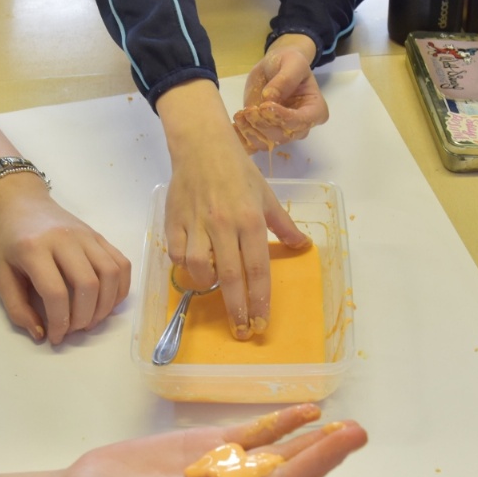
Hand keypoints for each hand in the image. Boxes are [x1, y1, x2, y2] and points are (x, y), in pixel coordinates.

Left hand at [0, 173, 131, 344]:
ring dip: (105, 306)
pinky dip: (119, 289)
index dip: (59, 322)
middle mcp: (64, 238)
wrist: (22, 205)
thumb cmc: (10, 243)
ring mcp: (86, 235)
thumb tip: (41, 335)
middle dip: (84, 318)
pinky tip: (106, 302)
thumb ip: (17, 309)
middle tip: (74, 330)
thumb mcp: (1, 275)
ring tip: (91, 320)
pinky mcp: (100, 236)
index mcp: (34, 248)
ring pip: (110, 274)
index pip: (55, 293)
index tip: (55, 337)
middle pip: (88, 285)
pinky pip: (121, 264)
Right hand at [157, 81, 309, 338]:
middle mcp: (224, 225)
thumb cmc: (237, 170)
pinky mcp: (174, 221)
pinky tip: (193, 266)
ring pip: (199, 268)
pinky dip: (185, 266)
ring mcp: (196, 224)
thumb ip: (283, 225)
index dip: (260, 299)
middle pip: (230, 277)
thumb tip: (303, 247)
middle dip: (237, 309)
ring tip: (216, 288)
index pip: (257, 269)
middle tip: (243, 331)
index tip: (261, 322)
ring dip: (208, 285)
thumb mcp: (266, 196)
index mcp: (250, 219)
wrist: (201, 145)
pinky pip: (177, 255)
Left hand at [234, 33, 327, 151]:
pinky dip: (242, 139)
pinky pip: (253, 144)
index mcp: (315, 111)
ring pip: (267, 143)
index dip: (284, 117)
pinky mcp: (263, 133)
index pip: (302, 122)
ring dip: (251, 132)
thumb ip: (285, 79)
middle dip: (264, 125)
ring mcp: (281, 132)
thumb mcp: (292, 62)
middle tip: (249, 110)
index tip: (265, 105)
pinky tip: (234, 127)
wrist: (274, 67)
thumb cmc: (289, 62)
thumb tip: (270, 97)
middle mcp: (299, 127)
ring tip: (240, 114)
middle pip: (283, 136)